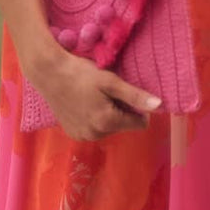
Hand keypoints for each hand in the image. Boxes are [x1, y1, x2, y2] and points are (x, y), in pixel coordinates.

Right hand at [29, 48, 162, 140]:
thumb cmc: (81, 73)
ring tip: (92, 97)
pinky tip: (83, 104)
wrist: (48, 73)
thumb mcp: (111, 81)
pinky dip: (93, 119)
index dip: (136, 107)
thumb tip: (160, 105)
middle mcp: (96, 134)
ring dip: (106, 115)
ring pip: (109, 128)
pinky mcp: (73, 134)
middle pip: (123, 125)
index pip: (140, 123)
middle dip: (120, 110)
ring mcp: (83, 136)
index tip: (122, 92)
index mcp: (108, 122)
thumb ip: (135, 96)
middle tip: (104, 92)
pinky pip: (94, 129)